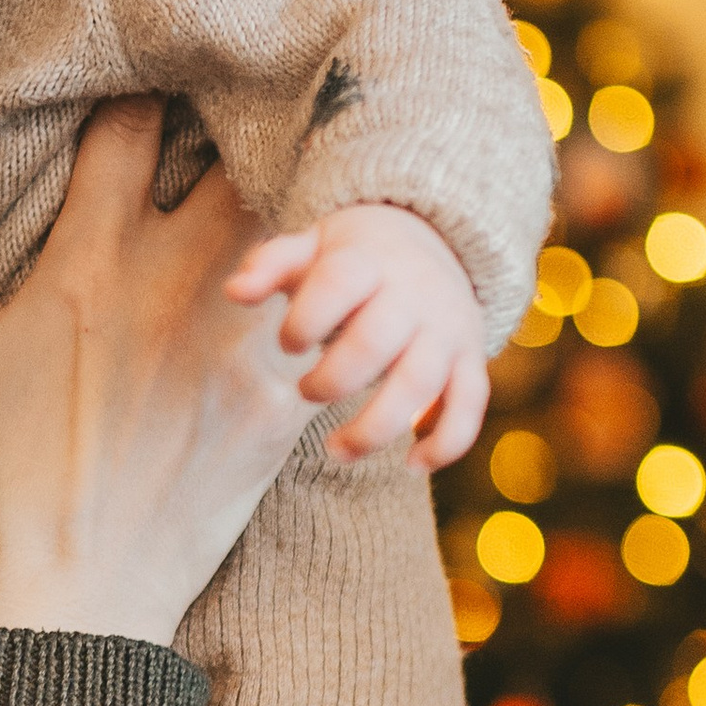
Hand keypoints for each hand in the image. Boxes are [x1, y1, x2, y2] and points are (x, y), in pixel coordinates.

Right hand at [0, 104, 321, 646]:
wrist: (64, 608)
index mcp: (88, 261)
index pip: (128, 124)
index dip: (138, 88)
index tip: (145, 74)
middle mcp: (175, 284)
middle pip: (236, 154)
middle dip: (239, 123)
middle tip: (244, 107)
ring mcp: (239, 343)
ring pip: (301, 226)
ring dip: (295, 199)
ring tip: (296, 181)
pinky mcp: (282, 404)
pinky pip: (336, 321)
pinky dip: (337, 292)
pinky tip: (335, 281)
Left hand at [225, 201, 488, 467]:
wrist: (437, 241)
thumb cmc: (356, 258)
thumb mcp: (313, 246)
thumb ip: (272, 265)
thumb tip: (235, 292)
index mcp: (370, 262)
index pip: (338, 285)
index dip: (304, 320)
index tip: (288, 344)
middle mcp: (414, 296)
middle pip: (375, 342)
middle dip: (331, 379)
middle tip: (305, 391)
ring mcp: (446, 330)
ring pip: (419, 383)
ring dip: (375, 427)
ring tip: (336, 450)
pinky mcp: (469, 360)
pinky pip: (469, 405)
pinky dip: (447, 442)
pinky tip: (411, 464)